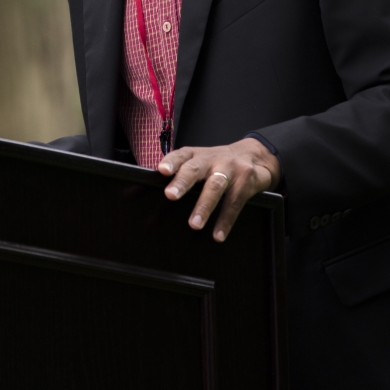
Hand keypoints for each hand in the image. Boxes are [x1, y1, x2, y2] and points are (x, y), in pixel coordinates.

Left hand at [157, 139, 280, 241]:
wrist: (255, 154)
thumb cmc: (217, 163)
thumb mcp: (197, 163)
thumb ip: (173, 177)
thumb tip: (133, 192)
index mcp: (195, 154)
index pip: (181, 155)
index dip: (171, 161)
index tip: (161, 170)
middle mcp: (211, 159)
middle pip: (195, 169)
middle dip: (182, 182)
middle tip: (170, 195)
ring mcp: (230, 169)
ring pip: (215, 186)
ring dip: (204, 206)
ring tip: (194, 224)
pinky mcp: (246, 182)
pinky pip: (235, 203)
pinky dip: (225, 220)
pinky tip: (217, 235)